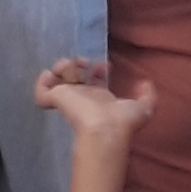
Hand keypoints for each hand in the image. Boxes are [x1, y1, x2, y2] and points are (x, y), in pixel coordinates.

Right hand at [34, 58, 155, 146]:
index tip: (104, 65)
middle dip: (78, 65)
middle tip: (84, 62)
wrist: (104, 129)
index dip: (98, 70)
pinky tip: (52, 75)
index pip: (95, 82)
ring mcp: (68, 99)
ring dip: (63, 67)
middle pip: (75, 78)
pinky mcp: (56, 100)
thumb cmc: (123, 121)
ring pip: (58, 80)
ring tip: (72, 65)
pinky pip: (41, 92)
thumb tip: (145, 83)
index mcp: (100, 100)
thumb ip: (148, 96)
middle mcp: (83, 98)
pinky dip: (42, 82)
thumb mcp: (143, 108)